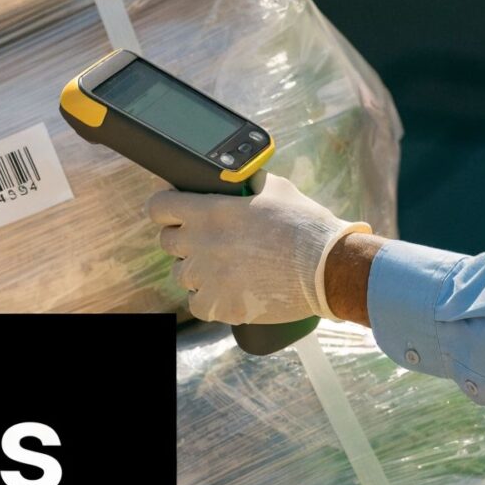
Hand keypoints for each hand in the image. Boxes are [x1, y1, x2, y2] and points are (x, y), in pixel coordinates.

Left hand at [147, 174, 370, 324]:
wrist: (326, 268)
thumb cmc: (303, 225)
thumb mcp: (275, 188)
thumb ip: (248, 182)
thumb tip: (242, 178)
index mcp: (208, 211)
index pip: (159, 208)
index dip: (167, 208)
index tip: (176, 212)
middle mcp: (200, 244)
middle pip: (167, 243)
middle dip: (184, 240)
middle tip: (210, 241)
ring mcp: (207, 278)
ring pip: (181, 275)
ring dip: (197, 271)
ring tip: (224, 268)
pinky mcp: (220, 306)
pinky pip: (197, 304)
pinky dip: (208, 300)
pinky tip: (226, 292)